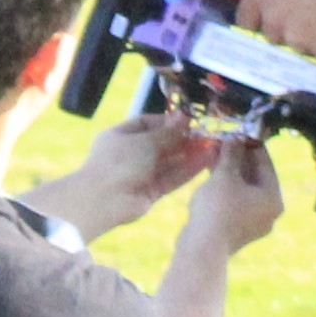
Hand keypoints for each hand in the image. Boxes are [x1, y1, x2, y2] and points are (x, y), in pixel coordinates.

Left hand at [34, 106, 214, 242]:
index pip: (146, 124)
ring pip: (168, 162)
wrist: (103, 200)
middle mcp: (130, 154)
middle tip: (205, 134)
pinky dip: (187, 170)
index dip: (167, 122)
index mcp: (120, 136)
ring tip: (211, 147)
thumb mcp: (145, 141)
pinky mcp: (150, 192)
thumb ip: (167, 132)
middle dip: (182, 139)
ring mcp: (140, 174)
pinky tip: (205, 162)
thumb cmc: (119, 162)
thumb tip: (184, 117)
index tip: (188, 120)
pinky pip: (171, 178)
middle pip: (160, 144)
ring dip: (189, 155)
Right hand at [186, 130, 286, 254]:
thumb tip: (235, 138)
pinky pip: (235, 201)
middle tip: (224, 140)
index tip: (240, 130)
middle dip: (238, 157)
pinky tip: (211, 172)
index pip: (266, 163)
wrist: (203, 247)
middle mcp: (269, 211)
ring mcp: (254, 222)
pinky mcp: (238, 229)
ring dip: (229, 170)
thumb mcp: (225, 174)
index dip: (251, 144)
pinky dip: (226, 186)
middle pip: (255, 176)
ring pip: (243, 188)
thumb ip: (231, 154)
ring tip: (214, 152)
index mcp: (273, 197)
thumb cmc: (218, 207)